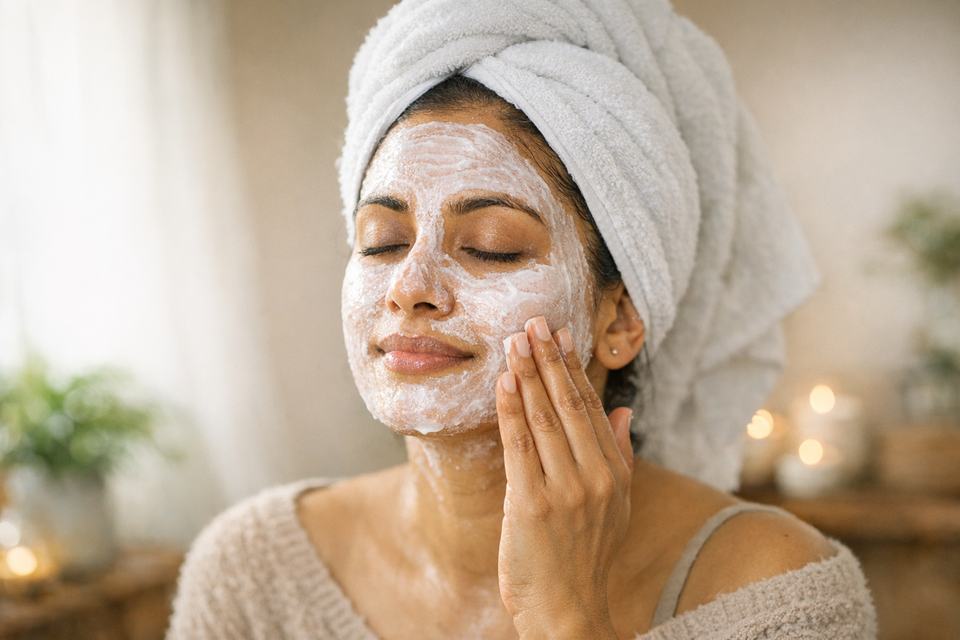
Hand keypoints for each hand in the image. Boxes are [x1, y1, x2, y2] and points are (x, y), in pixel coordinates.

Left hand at [496, 315, 633, 638]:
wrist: (568, 611)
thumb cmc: (583, 556)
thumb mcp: (614, 506)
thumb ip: (619, 454)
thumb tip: (623, 411)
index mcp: (615, 472)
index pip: (591, 408)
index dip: (573, 368)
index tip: (561, 335)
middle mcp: (595, 476)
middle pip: (569, 404)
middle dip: (549, 359)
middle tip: (534, 322)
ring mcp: (566, 490)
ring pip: (544, 418)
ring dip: (527, 375)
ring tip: (515, 340)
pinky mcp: (532, 504)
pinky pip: (519, 446)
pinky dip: (510, 410)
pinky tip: (503, 382)